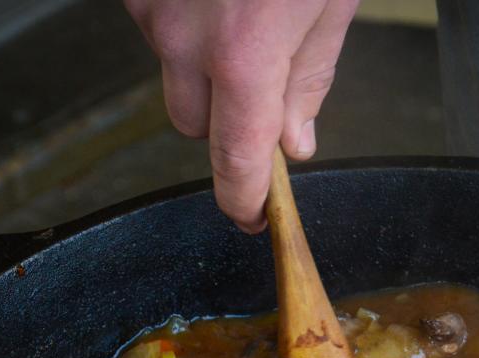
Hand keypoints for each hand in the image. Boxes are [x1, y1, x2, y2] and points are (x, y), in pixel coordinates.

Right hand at [125, 0, 358, 231]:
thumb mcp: (329, 0)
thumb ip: (311, 75)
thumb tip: (296, 141)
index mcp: (242, 48)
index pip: (235, 157)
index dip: (244, 199)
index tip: (252, 216)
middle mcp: (183, 35)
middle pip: (192, 124)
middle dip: (226, 120)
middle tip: (265, 80)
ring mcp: (149, 6)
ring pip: (173, 71)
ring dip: (203, 62)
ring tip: (243, 11)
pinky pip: (159, 28)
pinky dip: (186, 22)